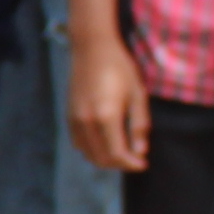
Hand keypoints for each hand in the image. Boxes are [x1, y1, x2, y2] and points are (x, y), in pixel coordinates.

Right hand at [69, 29, 150, 174]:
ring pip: (88, 153)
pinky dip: (92, 150)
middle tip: (135, 159)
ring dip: (105, 159)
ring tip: (122, 152)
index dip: (132, 164)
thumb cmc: (119, 68)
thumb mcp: (137, 94)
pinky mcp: (69, 116)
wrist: (91, 48)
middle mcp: (86, 122)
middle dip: (120, 164)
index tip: (144, 164)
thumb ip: (139, 125)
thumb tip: (140, 151)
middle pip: (101, 158)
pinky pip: (79, 143)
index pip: (117, 154)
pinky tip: (105, 142)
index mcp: (106, 116)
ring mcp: (75, 120)